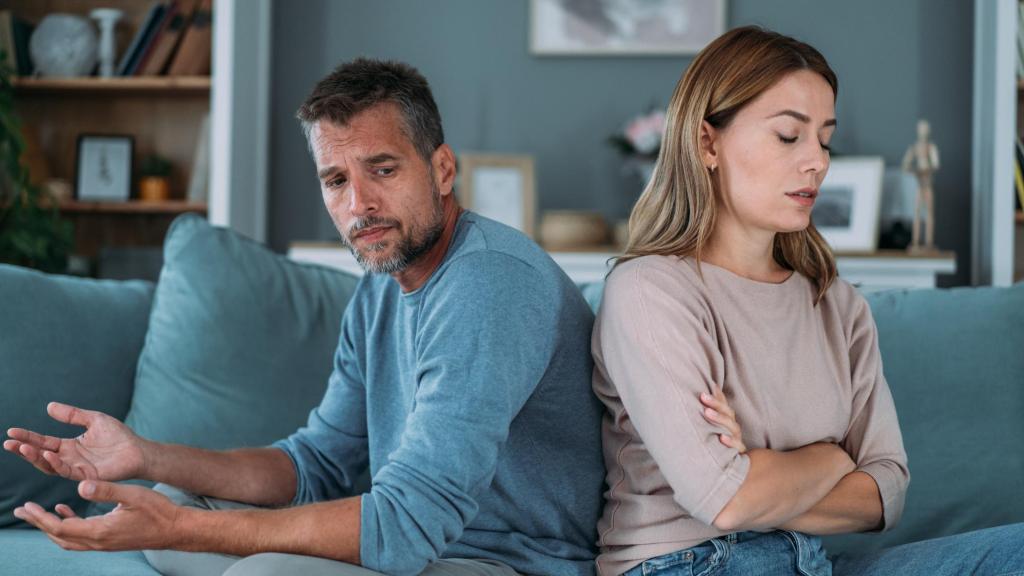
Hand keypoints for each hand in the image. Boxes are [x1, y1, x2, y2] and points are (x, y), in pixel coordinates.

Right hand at [4, 402, 147, 481]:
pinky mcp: (88, 476)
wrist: (139, 450)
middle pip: (42, 456)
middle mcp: (70, 459)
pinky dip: (57, 464)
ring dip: (36, 457)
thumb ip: (72, 415)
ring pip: (50, 466)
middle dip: (24, 450)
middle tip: (9, 443)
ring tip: (23, 448)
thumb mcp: (93, 420)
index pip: (43, 442)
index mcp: (69, 447)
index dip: (28, 437)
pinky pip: (68, 471)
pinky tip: (48, 455)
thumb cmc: (118, 436)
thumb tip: (49, 406)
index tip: (11, 431)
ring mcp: (78, 469)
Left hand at [13, 481, 182, 550]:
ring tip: (38, 513)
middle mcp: (98, 541)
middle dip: (38, 523)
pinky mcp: (108, 541)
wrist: (175, 529)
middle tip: (22, 510)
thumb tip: (81, 486)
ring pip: (67, 540)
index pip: (60, 527)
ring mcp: (103, 544)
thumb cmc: (158, 511)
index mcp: (100, 530)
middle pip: (58, 536)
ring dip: (50, 527)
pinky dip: (67, 526)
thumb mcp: (133, 495)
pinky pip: (79, 538)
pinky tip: (66, 511)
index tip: (26, 506)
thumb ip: (106, 490)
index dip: (40, 517)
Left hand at [700, 385, 746, 452]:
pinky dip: (730, 442)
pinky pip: (737, 447)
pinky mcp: (739, 454)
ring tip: (707, 412)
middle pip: (728, 414)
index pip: (724, 406)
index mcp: (728, 420)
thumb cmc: (718, 442)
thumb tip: (709, 388)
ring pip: (732, 427)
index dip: (716, 397)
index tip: (703, 390)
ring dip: (720, 419)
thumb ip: (712, 410)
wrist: (728, 466)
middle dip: (716, 404)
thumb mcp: (714, 427)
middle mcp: (733, 428)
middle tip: (703, 396)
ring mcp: (737, 440)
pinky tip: (722, 437)